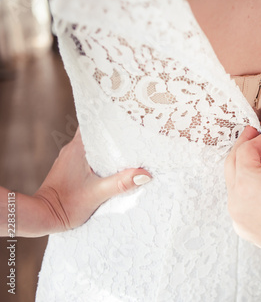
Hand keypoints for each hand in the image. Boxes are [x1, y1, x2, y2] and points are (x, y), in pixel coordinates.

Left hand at [2, 128, 151, 236]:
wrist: (42, 217)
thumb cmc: (65, 205)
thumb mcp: (98, 194)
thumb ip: (121, 183)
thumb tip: (145, 174)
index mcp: (78, 148)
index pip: (94, 122)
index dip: (110, 118)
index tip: (127, 116)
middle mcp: (72, 150)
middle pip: (97, 134)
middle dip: (114, 134)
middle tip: (135, 134)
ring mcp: (70, 159)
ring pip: (93, 146)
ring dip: (108, 148)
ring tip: (129, 149)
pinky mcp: (70, 170)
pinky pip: (89, 157)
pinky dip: (101, 159)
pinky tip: (113, 167)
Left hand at [225, 126, 260, 262]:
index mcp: (247, 184)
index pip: (245, 150)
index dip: (260, 138)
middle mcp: (236, 202)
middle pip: (232, 164)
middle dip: (244, 147)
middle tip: (255, 135)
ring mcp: (238, 218)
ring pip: (234, 183)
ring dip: (245, 166)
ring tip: (260, 156)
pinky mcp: (245, 229)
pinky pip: (240, 200)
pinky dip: (248, 187)